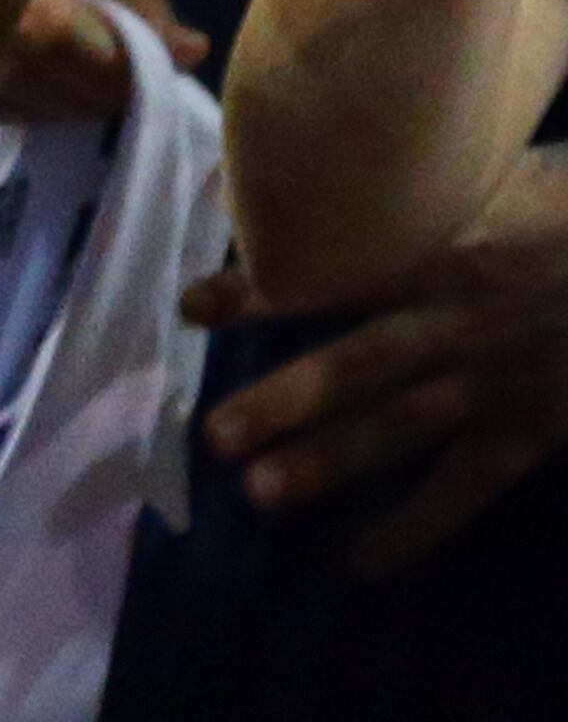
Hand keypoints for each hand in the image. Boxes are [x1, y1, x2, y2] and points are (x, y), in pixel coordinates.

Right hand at [0, 0, 209, 121]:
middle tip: (107, 23)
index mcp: (32, 29)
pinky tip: (15, 48)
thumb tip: (187, 52)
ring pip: (39, 114)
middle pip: (79, 104)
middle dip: (108, 75)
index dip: (149, 62)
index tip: (163, 33)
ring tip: (61, 32)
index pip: (115, 81)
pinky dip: (21, 91)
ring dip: (65, 87)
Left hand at [187, 145, 567, 575]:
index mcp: (438, 252)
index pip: (336, 271)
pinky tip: (362, 561)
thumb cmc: (560, 205)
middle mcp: (456, 322)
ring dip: (333, 462)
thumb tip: (290, 160)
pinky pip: (471, 483)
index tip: (191, 307)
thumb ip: (399, 183)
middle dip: (287, 401)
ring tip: (261, 493)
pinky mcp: (532, 427)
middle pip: (360, 366)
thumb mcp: (481, 170)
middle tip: (215, 435)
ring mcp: (494, 381)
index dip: (264, 289)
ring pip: (403, 429)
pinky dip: (420, 524)